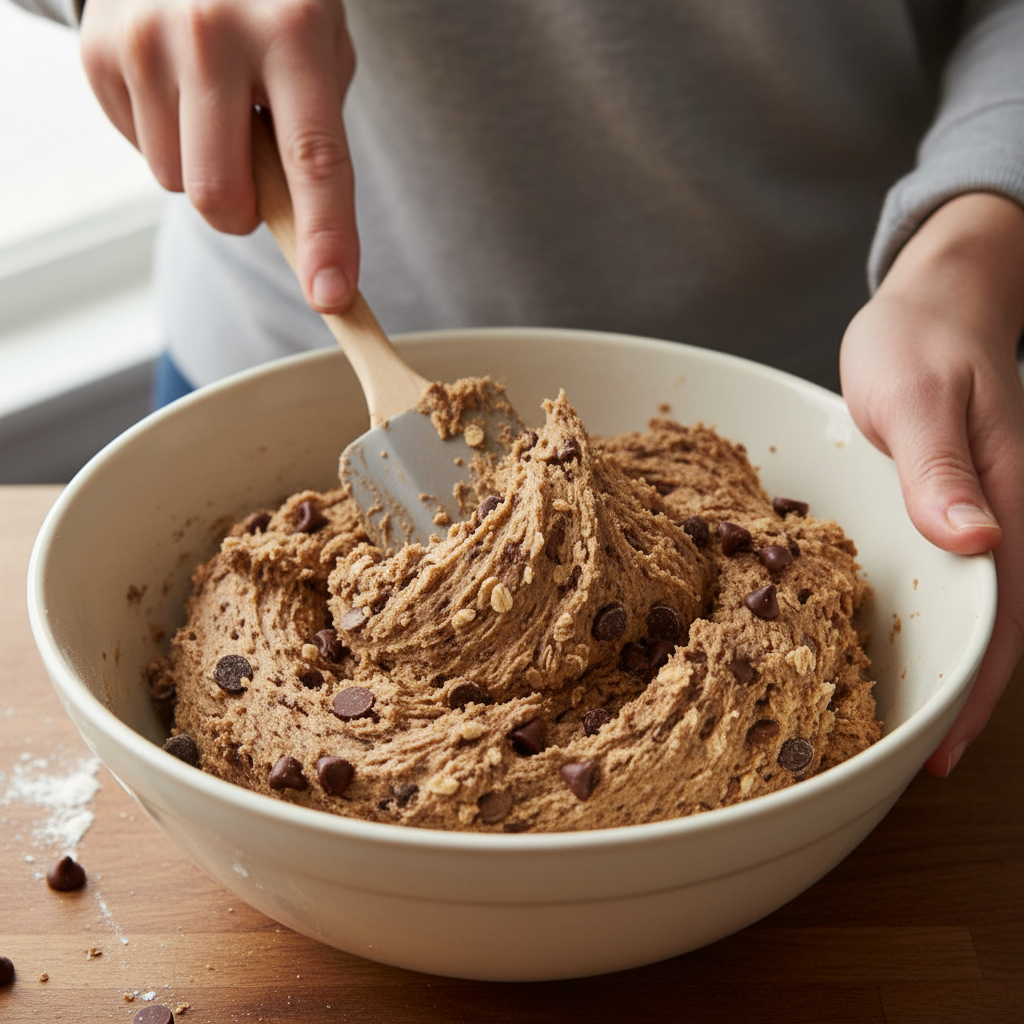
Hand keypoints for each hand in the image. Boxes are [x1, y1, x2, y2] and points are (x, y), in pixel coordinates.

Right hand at [80, 0, 357, 312]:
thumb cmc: (272, 9)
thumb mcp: (319, 50)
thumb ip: (315, 138)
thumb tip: (304, 237)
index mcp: (292, 31)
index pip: (314, 159)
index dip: (325, 236)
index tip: (330, 295)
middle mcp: (215, 32)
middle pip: (223, 196)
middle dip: (242, 215)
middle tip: (254, 179)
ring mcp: (146, 39)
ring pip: (177, 183)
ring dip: (202, 170)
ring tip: (213, 107)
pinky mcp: (99, 52)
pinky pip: (139, 153)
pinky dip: (165, 141)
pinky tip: (178, 91)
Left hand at [841, 192, 1023, 775]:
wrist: (935, 302)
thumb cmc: (922, 342)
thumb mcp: (920, 399)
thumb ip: (943, 471)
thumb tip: (976, 544)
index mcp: (1008, 499)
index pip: (1004, 616)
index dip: (979, 689)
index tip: (946, 750)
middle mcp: (1004, 516)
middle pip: (995, 626)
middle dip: (964, 697)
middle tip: (918, 759)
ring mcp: (982, 512)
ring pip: (975, 607)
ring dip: (950, 665)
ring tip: (906, 722)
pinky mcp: (953, 503)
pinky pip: (952, 574)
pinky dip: (933, 618)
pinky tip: (903, 641)